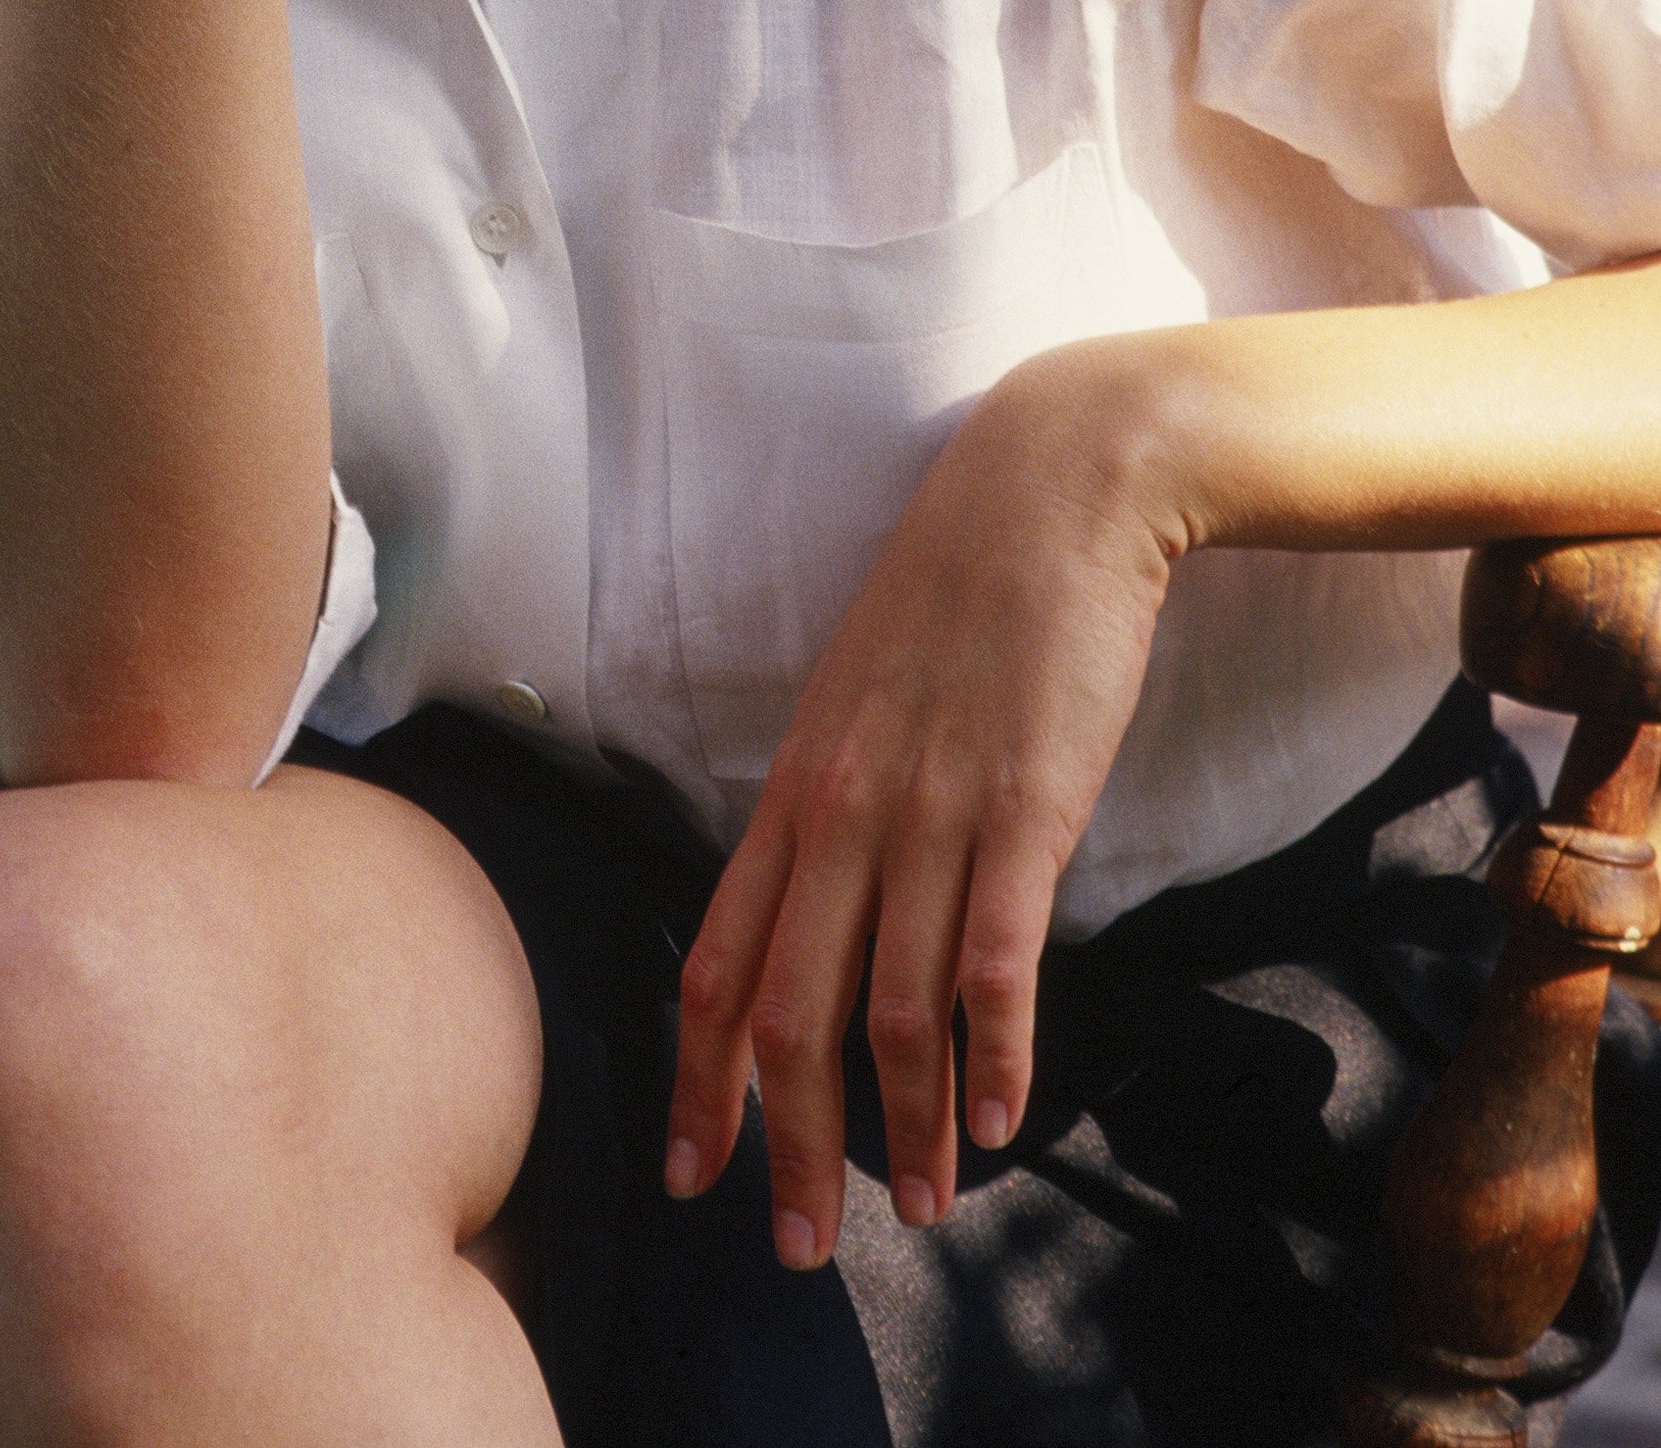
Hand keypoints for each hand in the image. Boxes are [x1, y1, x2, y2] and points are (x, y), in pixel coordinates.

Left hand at [663, 344, 1178, 1267]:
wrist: (1050, 492)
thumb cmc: (956, 595)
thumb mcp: (859, 697)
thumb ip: (834, 803)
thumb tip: (819, 909)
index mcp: (793, 786)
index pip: (710, 959)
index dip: (693, 1079)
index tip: (687, 1173)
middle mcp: (842, 809)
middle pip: (787, 1013)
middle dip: (786, 1146)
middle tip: (797, 1246)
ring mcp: (931, 812)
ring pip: (893, 1010)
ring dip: (902, 1130)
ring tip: (919, 1210)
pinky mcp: (1025, 810)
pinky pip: (994, 961)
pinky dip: (994, 1057)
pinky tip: (999, 1123)